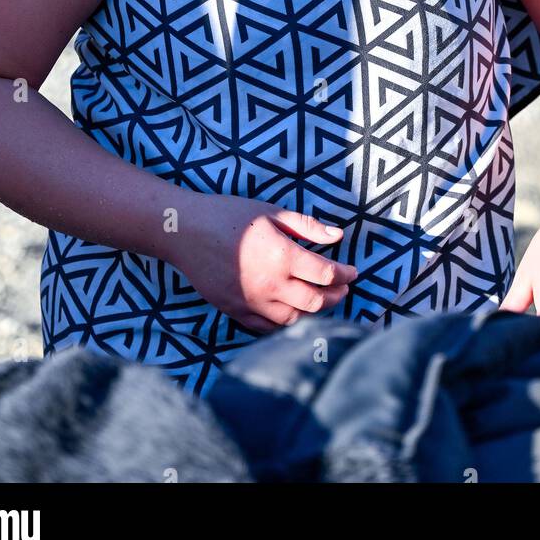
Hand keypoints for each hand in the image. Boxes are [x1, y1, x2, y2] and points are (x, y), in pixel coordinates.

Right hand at [166, 193, 358, 334]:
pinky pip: (268, 327)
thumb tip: (338, 235)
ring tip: (322, 300)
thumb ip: (307, 226)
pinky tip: (294, 313)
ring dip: (314, 312)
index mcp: (282, 257)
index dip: (344, 274)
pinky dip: (287, 323)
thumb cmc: (229, 215)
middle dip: (336, 296)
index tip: (354, 271)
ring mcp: (252, 303)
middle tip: (344, 288)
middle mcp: (270, 285)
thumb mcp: (271, 212)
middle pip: (315, 301)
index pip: (326, 274)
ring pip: (294, 319)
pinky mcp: (236, 312)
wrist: (186, 231)